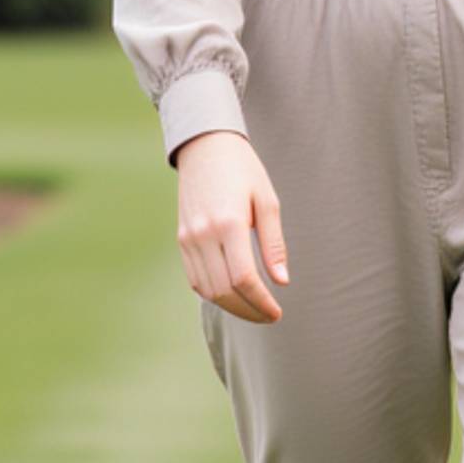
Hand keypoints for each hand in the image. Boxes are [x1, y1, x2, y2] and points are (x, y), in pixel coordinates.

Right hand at [173, 130, 289, 322]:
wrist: (205, 147)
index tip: (277, 312)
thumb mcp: (267, 201)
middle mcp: (203, 234)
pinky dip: (214, 293)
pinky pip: (195, 279)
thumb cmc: (243, 170)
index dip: (261, 302)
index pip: (243, 278)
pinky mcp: (181, 239)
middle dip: (248, 310)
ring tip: (253, 307)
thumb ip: (273, 244)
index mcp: (229, 222)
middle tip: (269, 315)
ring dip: (231, 306)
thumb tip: (282, 281)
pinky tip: (233, 294)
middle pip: (224, 290)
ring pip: (207, 290)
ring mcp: (188, 238)